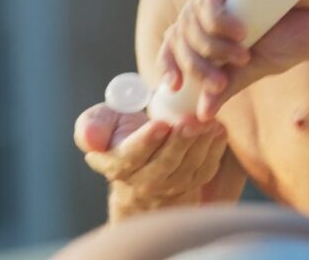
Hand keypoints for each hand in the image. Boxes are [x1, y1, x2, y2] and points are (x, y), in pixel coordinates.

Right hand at [74, 103, 227, 222]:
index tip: (160, 124)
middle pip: (164, 165)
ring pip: (187, 168)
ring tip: (207, 121)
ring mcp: (168, 188)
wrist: (141, 161)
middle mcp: (141, 183)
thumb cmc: (120, 133)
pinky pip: (204, 171)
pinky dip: (214, 151)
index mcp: (116, 165)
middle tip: (191, 120)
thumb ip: (92, 127)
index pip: (131, 157)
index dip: (146, 142)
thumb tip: (90, 140)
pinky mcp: (190, 186)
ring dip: (200, 144)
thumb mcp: (101, 124)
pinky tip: (218, 130)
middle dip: (179, 142)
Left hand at [157, 0, 308, 119]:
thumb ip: (232, 83)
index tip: (175, 88)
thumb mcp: (263, 64)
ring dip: (213, 48)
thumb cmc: (304, 29)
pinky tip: (243, 34)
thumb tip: (202, 113)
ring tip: (245, 57)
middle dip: (196, 66)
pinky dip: (221, 23)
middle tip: (220, 83)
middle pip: (180, 36)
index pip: (177, 43)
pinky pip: (211, 0)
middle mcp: (214, 3)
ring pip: (191, 20)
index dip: (169, 64)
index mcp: (216, 26)